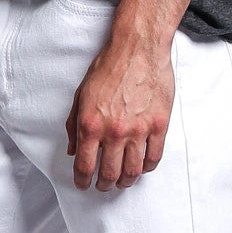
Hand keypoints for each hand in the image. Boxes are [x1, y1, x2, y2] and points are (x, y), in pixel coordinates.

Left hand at [65, 34, 174, 191]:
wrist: (138, 47)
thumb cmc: (109, 67)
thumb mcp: (81, 95)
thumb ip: (74, 126)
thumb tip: (72, 150)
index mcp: (90, 125)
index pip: (84, 166)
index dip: (82, 181)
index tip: (83, 185)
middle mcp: (113, 132)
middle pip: (109, 174)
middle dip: (104, 185)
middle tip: (103, 185)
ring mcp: (138, 130)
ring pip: (132, 172)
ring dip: (125, 181)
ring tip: (122, 180)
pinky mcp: (159, 125)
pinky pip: (153, 158)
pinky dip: (146, 168)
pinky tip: (141, 166)